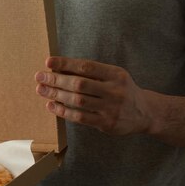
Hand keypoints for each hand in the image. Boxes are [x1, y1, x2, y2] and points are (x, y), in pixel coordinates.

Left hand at [35, 56, 151, 135]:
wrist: (144, 113)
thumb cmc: (122, 90)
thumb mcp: (114, 76)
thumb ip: (92, 73)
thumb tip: (60, 68)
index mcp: (116, 74)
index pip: (87, 66)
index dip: (66, 63)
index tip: (49, 62)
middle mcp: (115, 90)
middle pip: (80, 84)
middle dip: (56, 80)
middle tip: (39, 77)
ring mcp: (111, 108)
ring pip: (78, 101)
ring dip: (57, 95)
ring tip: (42, 90)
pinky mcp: (106, 123)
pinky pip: (80, 117)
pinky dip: (63, 111)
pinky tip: (52, 105)